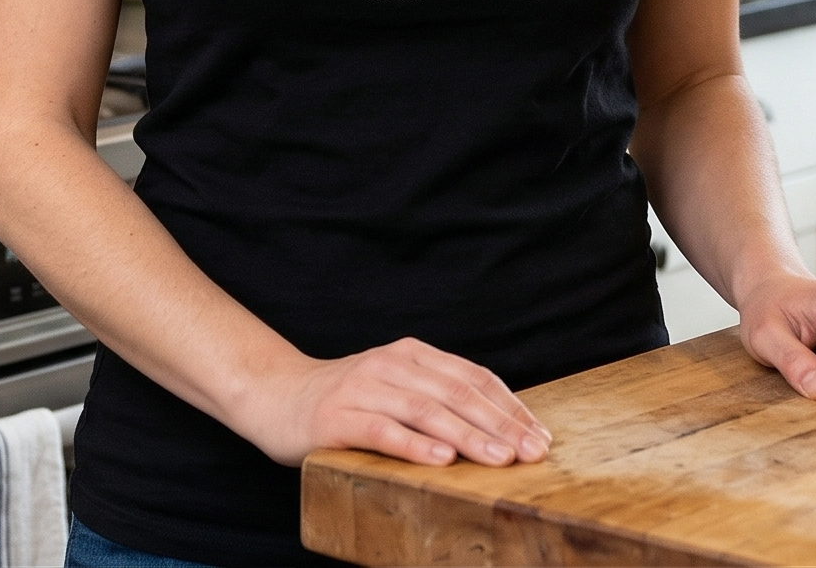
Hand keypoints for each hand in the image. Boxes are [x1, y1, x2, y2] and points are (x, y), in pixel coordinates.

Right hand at [241, 337, 552, 469]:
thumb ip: (437, 399)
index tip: (539, 435)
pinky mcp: (337, 417)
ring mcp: (362, 389)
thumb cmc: (346, 402)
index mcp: (411, 356)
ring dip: (467, 435)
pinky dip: (414, 445)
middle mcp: (390, 365)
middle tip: (532, 452)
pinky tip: (441, 459)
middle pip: (456, 393)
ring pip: (425, 411)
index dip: (509, 406)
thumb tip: (501, 430)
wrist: (275, 396)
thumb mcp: (396, 390)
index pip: (472, 377)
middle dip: (499, 424)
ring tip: (499, 458)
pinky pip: (382, 431)